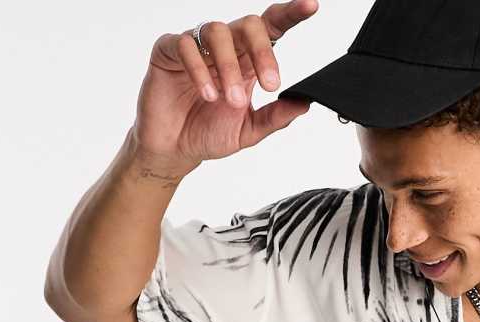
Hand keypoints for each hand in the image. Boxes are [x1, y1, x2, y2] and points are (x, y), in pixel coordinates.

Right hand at [131, 1, 317, 176]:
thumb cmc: (208, 132)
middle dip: (264, 52)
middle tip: (271, 85)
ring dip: (230, 68)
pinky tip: (208, 94)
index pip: (272, 29)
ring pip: (218, 32)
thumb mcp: (249, 130)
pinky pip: (186, 45)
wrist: (174, 149)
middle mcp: (225, 47)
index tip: (311, 6)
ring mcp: (197, 45)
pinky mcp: (169, 50)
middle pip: (250, 24)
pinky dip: (200, 70)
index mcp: (248, 60)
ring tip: (231, 101)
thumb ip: (275, 117)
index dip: (290, 14)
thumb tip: (304, 103)